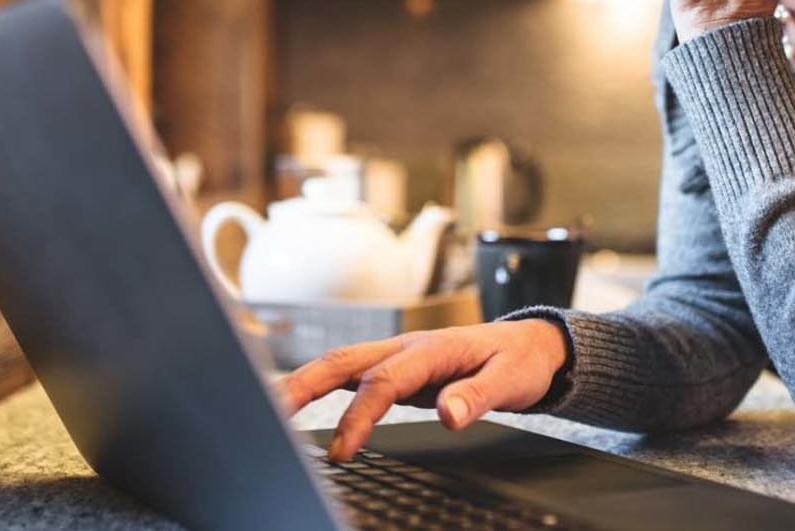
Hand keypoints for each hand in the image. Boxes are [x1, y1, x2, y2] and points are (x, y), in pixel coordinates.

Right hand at [278, 319, 568, 461]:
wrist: (528, 344)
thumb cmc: (517, 361)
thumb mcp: (510, 380)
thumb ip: (477, 396)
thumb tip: (449, 415)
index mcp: (430, 349)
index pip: (383, 382)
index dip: (358, 416)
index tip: (341, 451)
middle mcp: (404, 346)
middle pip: (342, 361)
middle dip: (303, 386)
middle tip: (270, 416)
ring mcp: (395, 354)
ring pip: (337, 364)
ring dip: (300, 384)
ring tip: (267, 410)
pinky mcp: (392, 367)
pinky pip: (347, 374)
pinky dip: (316, 385)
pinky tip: (293, 401)